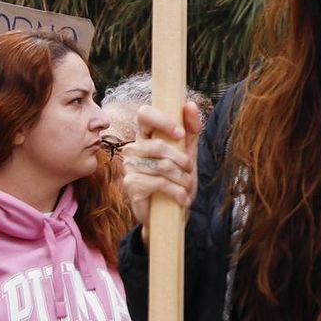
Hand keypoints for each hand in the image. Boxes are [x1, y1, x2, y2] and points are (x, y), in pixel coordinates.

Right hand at [120, 103, 200, 231]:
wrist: (171, 215)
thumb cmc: (177, 180)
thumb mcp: (188, 154)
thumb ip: (191, 130)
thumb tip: (189, 104)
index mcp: (145, 136)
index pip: (144, 114)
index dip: (162, 120)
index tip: (180, 133)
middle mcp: (133, 149)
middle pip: (158, 145)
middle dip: (181, 160)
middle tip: (189, 170)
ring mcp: (129, 167)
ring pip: (162, 165)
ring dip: (182, 179)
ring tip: (186, 187)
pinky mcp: (131, 185)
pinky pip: (159, 182)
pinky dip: (176, 191)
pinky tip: (181, 198)